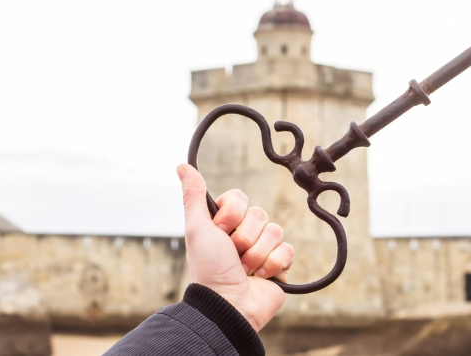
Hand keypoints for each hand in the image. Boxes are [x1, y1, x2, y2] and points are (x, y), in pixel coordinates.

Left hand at [177, 164, 292, 331]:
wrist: (228, 305)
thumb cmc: (209, 269)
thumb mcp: (197, 229)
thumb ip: (193, 196)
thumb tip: (182, 166)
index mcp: (226, 224)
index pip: (240, 199)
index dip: (232, 215)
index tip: (219, 232)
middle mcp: (245, 233)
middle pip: (260, 214)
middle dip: (244, 239)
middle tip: (232, 256)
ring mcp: (264, 249)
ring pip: (275, 231)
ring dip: (256, 255)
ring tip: (244, 270)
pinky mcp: (280, 265)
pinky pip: (288, 250)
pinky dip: (273, 265)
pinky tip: (261, 277)